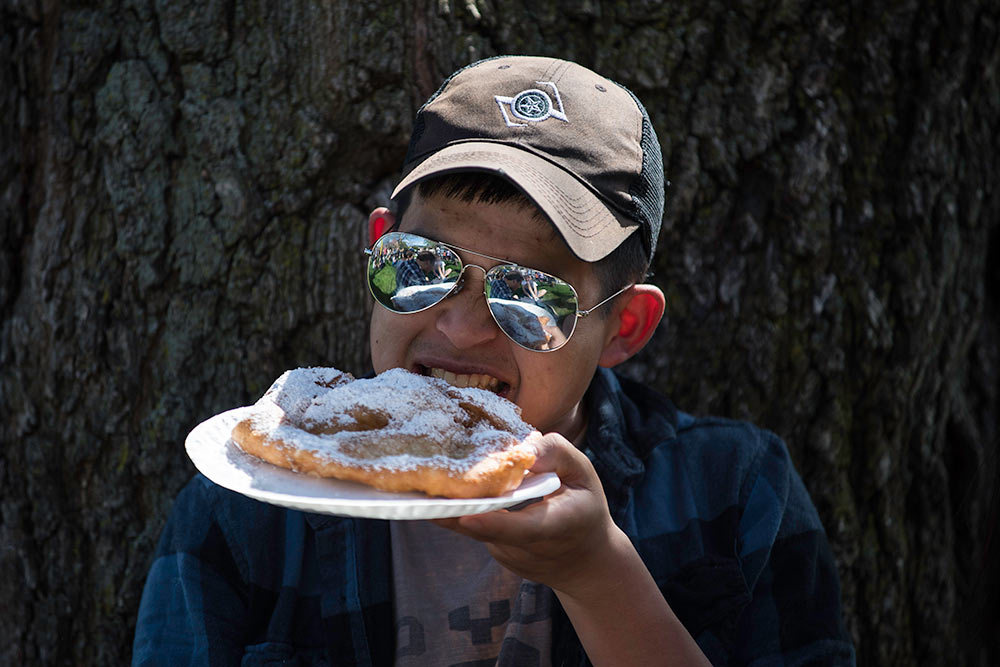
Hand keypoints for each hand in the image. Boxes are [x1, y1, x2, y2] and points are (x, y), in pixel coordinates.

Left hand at [432, 431, 619, 596]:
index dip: (492, 524)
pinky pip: (474, 527)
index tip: (466, 517)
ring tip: (417, 480)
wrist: (585, 562)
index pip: (521, 529)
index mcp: (554, 527)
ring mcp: (507, 555)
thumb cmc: (585, 507)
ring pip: (473, 528)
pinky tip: (436, 487)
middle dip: (452, 510)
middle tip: (417, 487)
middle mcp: (526, 548)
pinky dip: (460, 508)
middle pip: (484, 531)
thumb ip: (557, 454)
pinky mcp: (495, 552)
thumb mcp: (584, 474)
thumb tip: (523, 446)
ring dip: (449, 506)